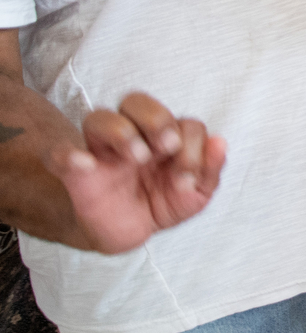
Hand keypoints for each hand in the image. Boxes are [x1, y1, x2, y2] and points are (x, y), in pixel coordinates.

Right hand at [45, 94, 226, 253]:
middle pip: (135, 100)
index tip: (188, 176)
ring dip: (122, 132)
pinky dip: (68, 155)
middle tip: (166, 148)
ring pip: (98, 117)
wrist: (128, 232)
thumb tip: (221, 142)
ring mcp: (101, 151)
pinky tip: (84, 165)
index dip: (191, 142)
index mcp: (163, 137)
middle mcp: (132, 136)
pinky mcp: (75, 172)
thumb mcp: (195, 194)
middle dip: (156, 118)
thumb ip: (210, 170)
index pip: (180, 120)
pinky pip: (58, 154)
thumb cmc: (163, 202)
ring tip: (138, 158)